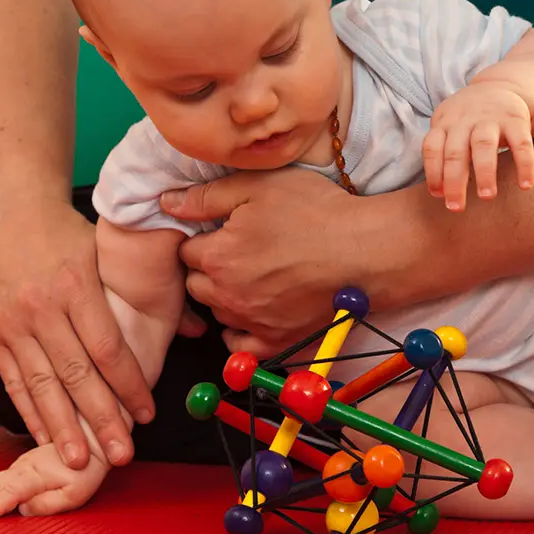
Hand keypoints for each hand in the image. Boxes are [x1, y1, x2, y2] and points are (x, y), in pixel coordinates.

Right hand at [0, 198, 153, 470]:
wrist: (11, 212)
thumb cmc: (71, 234)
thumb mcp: (110, 254)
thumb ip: (149, 294)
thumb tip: (194, 329)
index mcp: (77, 286)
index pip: (107, 348)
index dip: (128, 385)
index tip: (146, 415)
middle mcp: (43, 307)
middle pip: (75, 374)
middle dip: (100, 419)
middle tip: (121, 454)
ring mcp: (14, 322)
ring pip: (41, 384)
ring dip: (61, 427)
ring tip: (78, 462)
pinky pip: (14, 379)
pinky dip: (29, 411)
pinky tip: (44, 437)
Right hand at [0, 441, 108, 519]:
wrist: (92, 442)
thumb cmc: (86, 472)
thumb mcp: (76, 493)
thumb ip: (49, 503)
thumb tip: (23, 509)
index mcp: (39, 473)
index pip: (14, 491)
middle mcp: (27, 466)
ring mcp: (24, 463)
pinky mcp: (23, 464)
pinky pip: (1, 477)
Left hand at [158, 170, 361, 356]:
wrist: (367, 251)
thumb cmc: (316, 212)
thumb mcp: (259, 187)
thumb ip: (207, 196)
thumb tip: (165, 203)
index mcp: (218, 256)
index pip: (186, 251)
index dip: (203, 237)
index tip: (224, 231)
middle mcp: (228, 295)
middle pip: (196, 285)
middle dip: (209, 268)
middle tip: (238, 252)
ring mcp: (253, 322)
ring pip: (218, 313)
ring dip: (225, 297)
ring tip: (254, 277)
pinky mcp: (278, 341)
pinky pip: (241, 346)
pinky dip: (241, 331)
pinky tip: (256, 312)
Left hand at [423, 83, 533, 211]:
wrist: (501, 87)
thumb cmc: (468, 119)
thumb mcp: (448, 126)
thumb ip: (442, 154)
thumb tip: (439, 193)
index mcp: (445, 123)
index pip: (432, 147)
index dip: (433, 172)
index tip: (438, 196)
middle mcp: (465, 119)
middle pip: (455, 151)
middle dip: (454, 181)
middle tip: (456, 208)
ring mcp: (491, 118)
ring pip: (484, 145)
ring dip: (484, 172)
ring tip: (486, 197)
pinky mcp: (517, 119)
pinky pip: (521, 143)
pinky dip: (524, 164)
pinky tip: (525, 186)